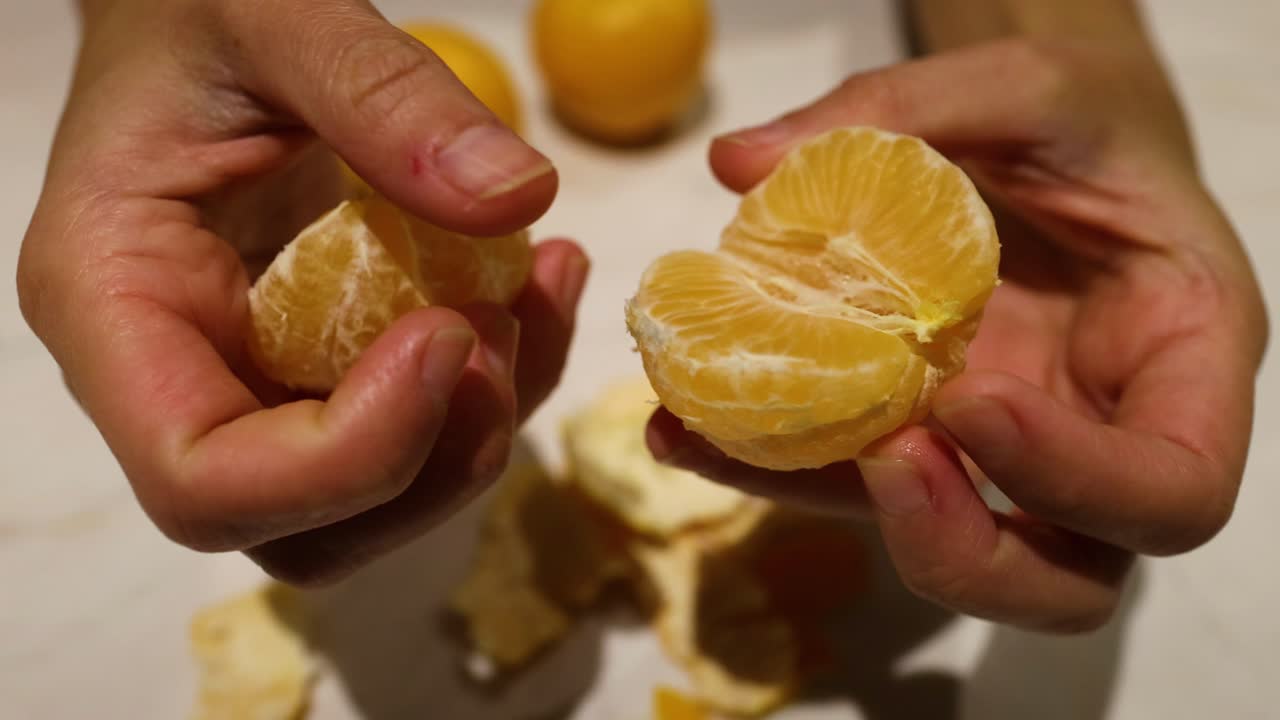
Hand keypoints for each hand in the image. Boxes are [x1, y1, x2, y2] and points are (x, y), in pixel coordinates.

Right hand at [17, 0, 585, 584]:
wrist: (194, 15)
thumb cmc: (195, 6)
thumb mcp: (276, 10)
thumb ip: (382, 93)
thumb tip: (514, 197)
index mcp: (113, 303)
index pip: (203, 478)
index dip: (345, 455)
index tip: (447, 336)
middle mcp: (174, 374)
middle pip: (301, 528)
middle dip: (428, 462)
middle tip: (501, 330)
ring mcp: (252, 383)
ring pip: (374, 503)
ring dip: (483, 427)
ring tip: (539, 287)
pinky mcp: (323, 368)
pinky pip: (420, 431)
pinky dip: (502, 378)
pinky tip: (541, 277)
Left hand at [649, 38, 1267, 631]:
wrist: (1052, 148)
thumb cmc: (1078, 120)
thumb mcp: (1023, 84)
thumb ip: (905, 108)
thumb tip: (740, 160)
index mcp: (1181, 361)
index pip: (1172, 488)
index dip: (1075, 478)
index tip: (968, 398)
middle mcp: (1101, 438)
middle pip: (1070, 579)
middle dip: (965, 548)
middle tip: (884, 458)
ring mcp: (1008, 461)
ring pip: (946, 551)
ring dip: (829, 511)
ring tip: (710, 434)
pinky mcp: (930, 449)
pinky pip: (861, 490)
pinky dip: (775, 470)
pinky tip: (685, 425)